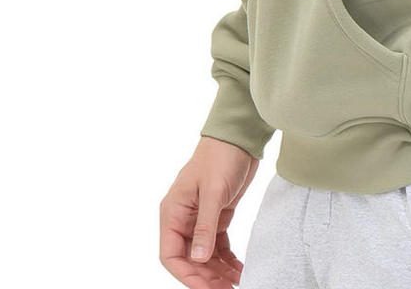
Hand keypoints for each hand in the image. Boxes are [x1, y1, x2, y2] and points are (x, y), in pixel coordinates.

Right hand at [159, 136, 258, 288]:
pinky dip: (228, 259)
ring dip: (218, 272)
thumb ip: (204, 226)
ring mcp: (200, 219)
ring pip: (205, 255)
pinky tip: (240, 269)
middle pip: (189, 259)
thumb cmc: (220, 156)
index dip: (186, 275)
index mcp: (172, 212)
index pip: (171, 255)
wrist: (239, 136)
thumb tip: (197, 259)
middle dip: (206, 277)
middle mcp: (183, 219)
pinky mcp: (218, 215)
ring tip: (237, 283)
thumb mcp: (212, 191)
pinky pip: (219, 245)